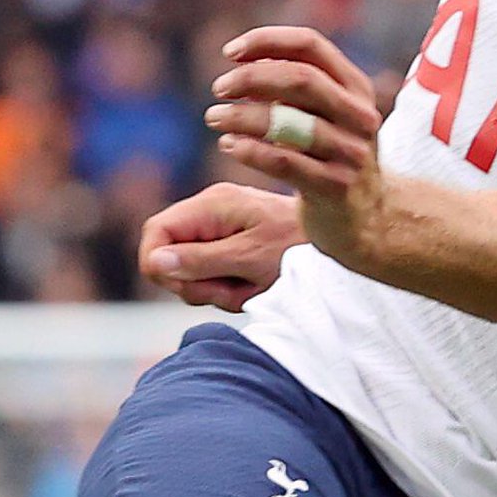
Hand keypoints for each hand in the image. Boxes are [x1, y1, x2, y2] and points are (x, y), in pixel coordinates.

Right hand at [140, 183, 307, 311]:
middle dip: (195, 283)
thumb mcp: (249, 259)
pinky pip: (213, 275)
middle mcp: (211, 212)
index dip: (158, 263)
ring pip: (191, 271)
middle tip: (231, 290)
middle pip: (170, 256)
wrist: (341, 241)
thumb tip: (155, 262)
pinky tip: (255, 288)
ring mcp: (220, 229)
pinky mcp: (232, 245)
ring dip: (217, 290)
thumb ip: (201, 261)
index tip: (183, 286)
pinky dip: (230, 290)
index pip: (156, 231)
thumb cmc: (299, 248)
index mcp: (212, 205)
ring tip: (252, 288)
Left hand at [205, 26, 388, 268]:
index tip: (230, 52)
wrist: (370, 219)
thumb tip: (246, 60)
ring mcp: (351, 153)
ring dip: (242, 116)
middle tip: (220, 88)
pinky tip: (229, 145)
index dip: (267, 41)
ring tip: (214, 117)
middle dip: (252, 78)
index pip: (311, 44)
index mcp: (356, 88)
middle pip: (300, 79)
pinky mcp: (336, 188)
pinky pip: (284, 162)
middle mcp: (359, 116)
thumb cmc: (334, 158)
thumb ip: (298, 87)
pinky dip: (250, 150)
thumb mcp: (329, 115)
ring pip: (288, 122)